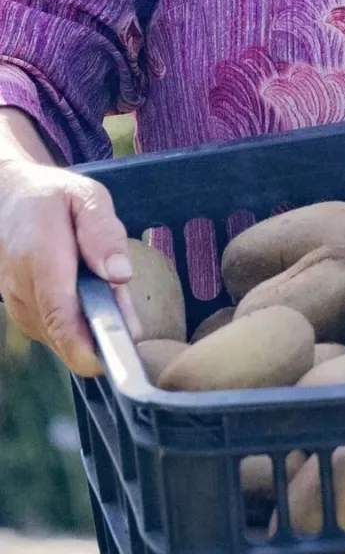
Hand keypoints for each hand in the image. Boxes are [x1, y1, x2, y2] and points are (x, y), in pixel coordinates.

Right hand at [0, 159, 138, 375]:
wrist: (9, 201)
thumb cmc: (52, 198)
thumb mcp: (86, 197)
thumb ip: (104, 233)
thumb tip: (120, 276)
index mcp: (40, 259)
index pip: (60, 318)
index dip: (89, 347)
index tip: (117, 356)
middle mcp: (22, 290)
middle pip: (66, 337)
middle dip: (101, 331)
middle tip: (123, 303)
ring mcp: (18, 306)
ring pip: (62, 339)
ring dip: (90, 325)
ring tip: (101, 286)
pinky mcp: (23, 315)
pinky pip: (56, 333)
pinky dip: (77, 323)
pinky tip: (86, 295)